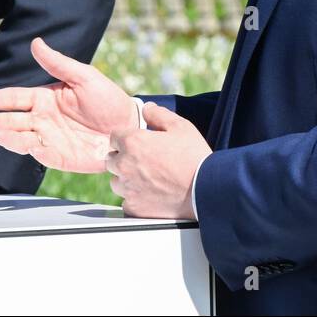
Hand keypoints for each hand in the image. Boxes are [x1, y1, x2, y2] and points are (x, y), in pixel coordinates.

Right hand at [0, 36, 137, 173]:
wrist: (130, 128)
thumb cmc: (109, 100)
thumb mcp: (85, 77)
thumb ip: (58, 63)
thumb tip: (36, 42)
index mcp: (45, 98)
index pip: (14, 98)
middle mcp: (43, 120)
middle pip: (11, 121)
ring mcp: (50, 139)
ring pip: (21, 139)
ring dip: (6, 137)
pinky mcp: (61, 157)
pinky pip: (42, 155)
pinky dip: (32, 151)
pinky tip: (26, 145)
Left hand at [107, 102, 210, 218]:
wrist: (205, 190)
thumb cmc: (194, 157)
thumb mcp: (180, 126)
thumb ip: (158, 114)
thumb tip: (146, 108)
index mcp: (133, 142)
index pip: (114, 137)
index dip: (126, 138)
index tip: (138, 144)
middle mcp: (124, 165)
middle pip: (111, 159)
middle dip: (123, 158)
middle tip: (144, 162)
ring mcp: (128, 188)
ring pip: (116, 182)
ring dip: (126, 180)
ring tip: (147, 180)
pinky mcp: (134, 208)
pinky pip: (126, 202)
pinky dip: (135, 199)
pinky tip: (151, 195)